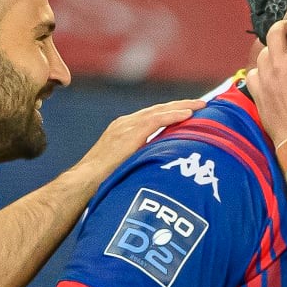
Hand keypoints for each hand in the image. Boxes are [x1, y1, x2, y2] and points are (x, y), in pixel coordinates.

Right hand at [74, 98, 204, 189]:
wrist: (84, 182)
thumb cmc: (103, 181)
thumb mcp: (126, 165)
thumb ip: (141, 159)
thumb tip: (160, 167)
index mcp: (124, 129)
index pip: (153, 116)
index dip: (173, 112)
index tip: (191, 112)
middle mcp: (125, 123)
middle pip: (159, 109)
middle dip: (181, 105)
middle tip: (203, 104)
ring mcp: (126, 126)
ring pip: (160, 111)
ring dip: (183, 107)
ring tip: (202, 106)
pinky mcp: (129, 133)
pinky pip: (156, 120)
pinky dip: (173, 116)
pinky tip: (189, 115)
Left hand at [249, 0, 286, 146]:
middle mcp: (278, 65)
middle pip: (274, 33)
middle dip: (283, 25)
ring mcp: (265, 80)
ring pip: (263, 52)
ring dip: (272, 46)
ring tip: (281, 49)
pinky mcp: (258, 94)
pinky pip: (254, 73)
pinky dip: (261, 68)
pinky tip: (268, 72)